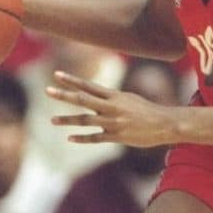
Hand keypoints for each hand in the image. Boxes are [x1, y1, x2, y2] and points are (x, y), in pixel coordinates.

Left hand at [46, 71, 179, 147]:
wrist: (165, 124)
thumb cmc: (146, 110)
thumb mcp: (129, 98)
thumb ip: (110, 98)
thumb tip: (95, 96)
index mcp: (115, 95)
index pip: (89, 86)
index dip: (72, 80)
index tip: (56, 75)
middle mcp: (112, 107)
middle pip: (83, 100)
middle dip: (64, 96)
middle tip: (47, 91)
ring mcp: (113, 123)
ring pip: (86, 121)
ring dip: (68, 120)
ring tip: (52, 120)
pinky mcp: (117, 137)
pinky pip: (96, 138)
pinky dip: (82, 138)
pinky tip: (70, 137)